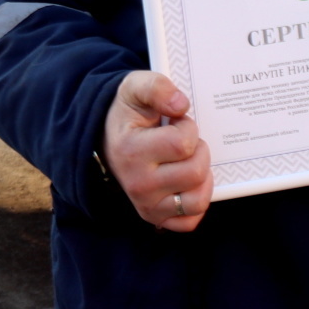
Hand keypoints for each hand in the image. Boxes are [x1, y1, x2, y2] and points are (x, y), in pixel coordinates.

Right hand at [101, 70, 211, 230]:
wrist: (106, 136)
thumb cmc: (127, 113)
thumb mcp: (136, 87)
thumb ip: (157, 87)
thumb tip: (181, 105)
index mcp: (131, 152)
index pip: (183, 144)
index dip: (187, 127)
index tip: (175, 121)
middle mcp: (138, 185)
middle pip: (195, 172)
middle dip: (198, 151)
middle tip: (183, 142)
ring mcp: (147, 205)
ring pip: (198, 200)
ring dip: (202, 177)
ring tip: (188, 161)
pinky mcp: (155, 218)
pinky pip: (189, 221)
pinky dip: (195, 202)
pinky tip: (187, 184)